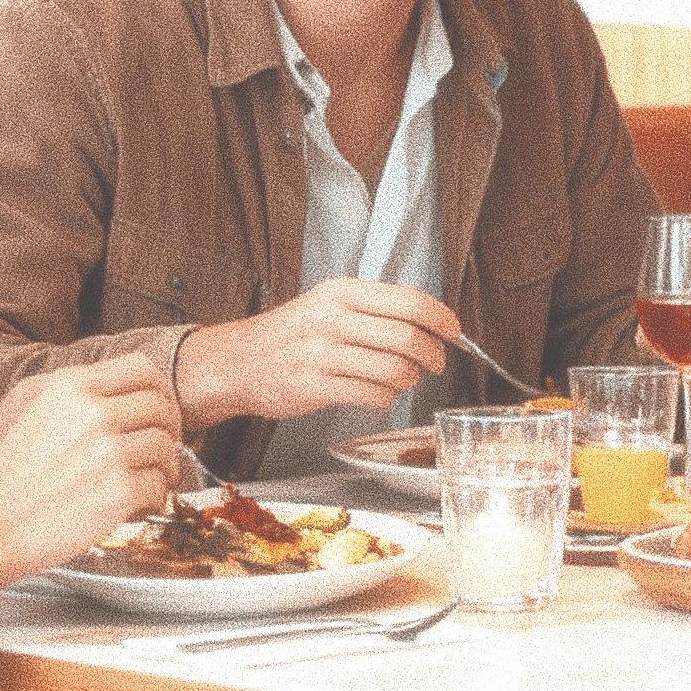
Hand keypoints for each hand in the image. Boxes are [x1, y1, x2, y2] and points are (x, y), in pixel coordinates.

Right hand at [0, 358, 181, 578]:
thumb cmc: (10, 476)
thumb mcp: (35, 410)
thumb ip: (80, 395)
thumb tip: (126, 393)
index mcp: (72, 387)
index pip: (142, 367)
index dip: (160, 388)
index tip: (161, 407)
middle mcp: (93, 414)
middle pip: (161, 406)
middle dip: (170, 428)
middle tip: (165, 446)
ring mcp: (108, 452)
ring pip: (165, 447)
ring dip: (166, 465)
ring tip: (155, 477)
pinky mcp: (118, 491)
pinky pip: (158, 485)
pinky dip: (156, 495)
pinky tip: (142, 501)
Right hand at [178, 280, 457, 428]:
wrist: (236, 362)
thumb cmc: (288, 335)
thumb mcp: (326, 303)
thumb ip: (372, 307)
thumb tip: (428, 320)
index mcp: (340, 292)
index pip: (408, 300)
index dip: (441, 318)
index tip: (454, 332)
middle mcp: (331, 319)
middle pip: (407, 336)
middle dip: (432, 354)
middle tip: (436, 363)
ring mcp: (321, 353)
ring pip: (393, 369)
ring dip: (409, 379)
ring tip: (404, 379)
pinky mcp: (314, 387)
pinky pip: (372, 395)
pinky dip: (386, 398)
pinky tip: (379, 393)